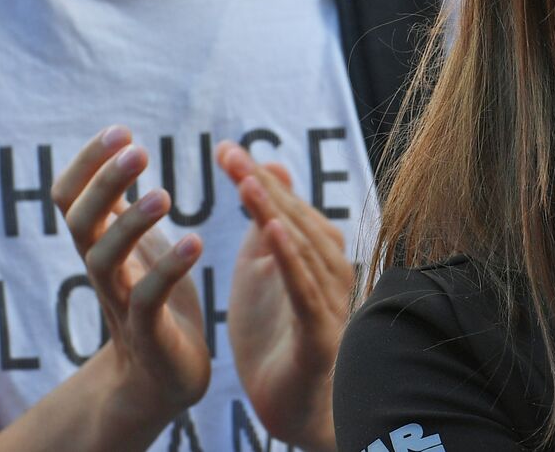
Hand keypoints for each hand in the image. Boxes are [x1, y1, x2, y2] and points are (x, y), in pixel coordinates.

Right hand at [51, 126, 209, 426]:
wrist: (160, 378)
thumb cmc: (153, 300)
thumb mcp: (139, 244)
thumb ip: (128, 202)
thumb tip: (123, 146)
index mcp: (100, 243)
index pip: (69, 197)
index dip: (87, 163)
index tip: (120, 130)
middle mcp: (101, 270)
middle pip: (80, 222)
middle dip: (105, 184)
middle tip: (139, 150)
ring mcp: (120, 302)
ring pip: (104, 260)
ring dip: (131, 223)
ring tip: (166, 195)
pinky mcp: (148, 333)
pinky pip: (148, 299)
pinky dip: (169, 269)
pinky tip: (196, 241)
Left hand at [216, 141, 354, 451]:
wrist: (294, 406)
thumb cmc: (280, 335)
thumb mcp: (264, 271)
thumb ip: (267, 222)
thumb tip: (267, 169)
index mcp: (315, 253)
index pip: (286, 205)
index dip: (257, 176)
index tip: (224, 149)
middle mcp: (330, 270)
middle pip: (295, 218)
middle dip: (262, 185)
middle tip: (228, 155)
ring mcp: (329, 301)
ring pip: (303, 248)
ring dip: (275, 213)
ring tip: (246, 184)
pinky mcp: (319, 334)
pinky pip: (305, 290)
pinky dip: (291, 259)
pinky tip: (272, 234)